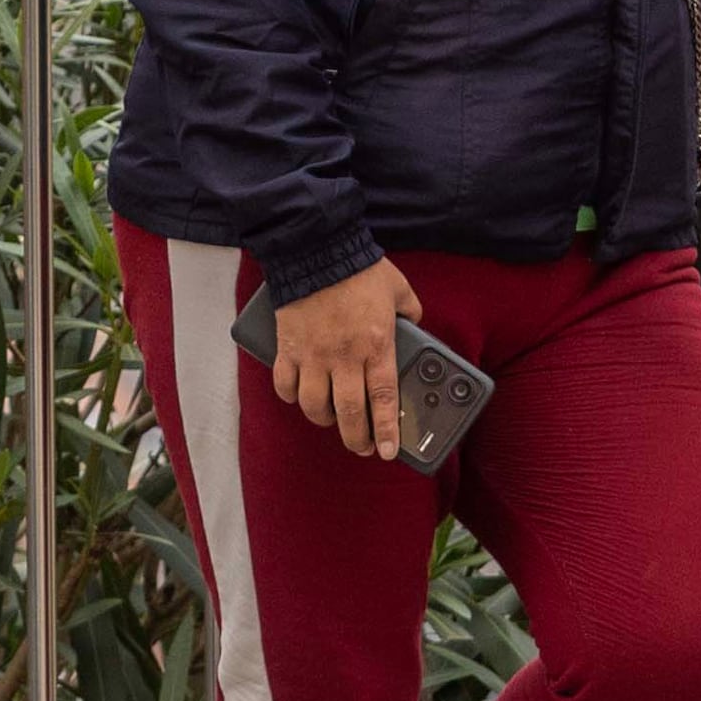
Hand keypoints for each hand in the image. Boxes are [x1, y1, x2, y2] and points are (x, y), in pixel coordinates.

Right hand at [267, 259, 426, 460]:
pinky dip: (290, 396)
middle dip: (355, 437)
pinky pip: (285, 384)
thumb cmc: (360, 269)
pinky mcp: (288, 348)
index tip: (387, 451)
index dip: (386, 431)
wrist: (316, 249)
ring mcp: (313, 355)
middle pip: (348, 413)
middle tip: (360, 447)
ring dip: (323, 419)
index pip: (383, 400)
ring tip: (330, 420)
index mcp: (376, 346)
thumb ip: (411, 311)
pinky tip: (298, 396)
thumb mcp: (399, 289)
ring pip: (314, 405)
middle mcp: (344, 357)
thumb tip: (415, 325)